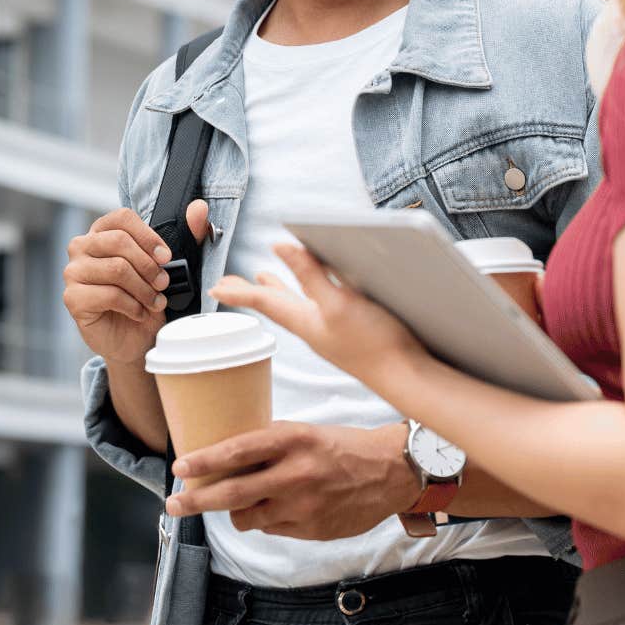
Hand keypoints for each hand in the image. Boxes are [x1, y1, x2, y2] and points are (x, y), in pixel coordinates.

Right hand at [63, 201, 209, 363]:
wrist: (135, 339)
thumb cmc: (147, 298)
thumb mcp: (171, 266)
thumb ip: (188, 235)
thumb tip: (199, 208)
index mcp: (102, 232)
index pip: (122, 218)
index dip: (148, 237)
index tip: (166, 257)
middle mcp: (82, 247)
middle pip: (119, 241)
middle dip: (149, 266)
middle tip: (163, 284)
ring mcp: (74, 272)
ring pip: (117, 269)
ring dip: (144, 289)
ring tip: (154, 302)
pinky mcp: (73, 298)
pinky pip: (109, 295)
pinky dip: (133, 306)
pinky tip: (139, 313)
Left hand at [164, 421, 420, 539]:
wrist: (391, 472)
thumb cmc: (345, 447)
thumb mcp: (307, 432)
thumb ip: (271, 443)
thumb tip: (227, 454)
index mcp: (293, 440)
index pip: (237, 451)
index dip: (204, 461)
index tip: (180, 467)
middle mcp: (295, 473)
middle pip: (231, 493)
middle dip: (195, 500)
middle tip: (173, 504)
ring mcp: (303, 505)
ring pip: (246, 518)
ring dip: (235, 512)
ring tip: (239, 503)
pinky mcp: (311, 529)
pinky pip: (271, 529)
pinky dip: (266, 520)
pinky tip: (279, 508)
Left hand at [209, 242, 423, 381]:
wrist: (408, 377)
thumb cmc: (375, 345)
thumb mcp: (339, 303)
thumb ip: (311, 275)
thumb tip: (281, 246)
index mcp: (306, 321)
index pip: (264, 303)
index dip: (239, 292)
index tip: (215, 286)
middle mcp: (314, 327)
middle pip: (275, 306)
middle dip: (252, 293)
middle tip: (229, 285)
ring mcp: (332, 333)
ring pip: (295, 307)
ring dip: (277, 292)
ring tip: (265, 280)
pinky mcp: (350, 334)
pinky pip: (316, 311)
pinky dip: (305, 297)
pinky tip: (316, 294)